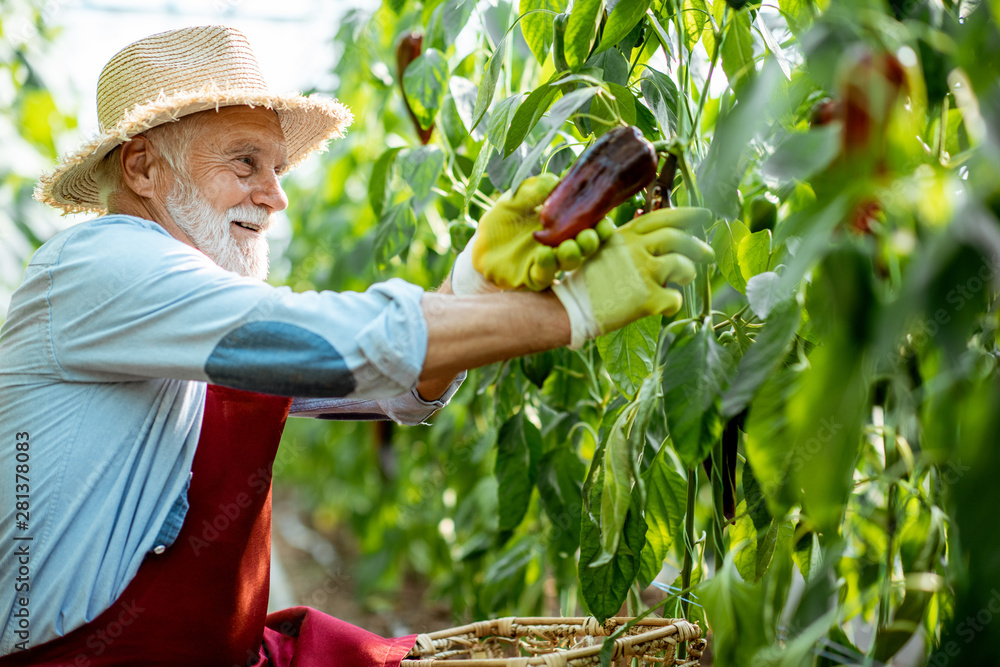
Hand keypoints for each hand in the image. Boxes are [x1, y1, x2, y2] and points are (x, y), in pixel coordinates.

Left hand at [452, 174, 606, 293]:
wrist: (481, 241)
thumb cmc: (504, 217)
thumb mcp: (518, 196)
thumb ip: (536, 189)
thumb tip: (554, 181)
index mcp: (566, 223)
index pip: (590, 225)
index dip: (601, 226)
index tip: (603, 222)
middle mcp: (563, 244)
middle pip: (585, 247)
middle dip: (589, 242)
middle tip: (588, 236)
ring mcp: (550, 263)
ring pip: (568, 263)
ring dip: (572, 255)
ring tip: (568, 247)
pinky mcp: (532, 278)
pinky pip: (544, 276)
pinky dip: (546, 266)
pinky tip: (544, 254)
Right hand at [552, 207, 714, 347]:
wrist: (571, 308)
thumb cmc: (586, 281)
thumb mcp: (604, 249)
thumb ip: (630, 241)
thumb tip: (657, 236)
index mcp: (626, 235)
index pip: (663, 217)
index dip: (686, 214)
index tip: (704, 214)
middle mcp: (637, 249)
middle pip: (678, 239)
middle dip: (698, 246)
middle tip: (708, 253)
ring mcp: (644, 273)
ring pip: (682, 265)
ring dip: (688, 272)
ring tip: (685, 278)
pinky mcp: (648, 298)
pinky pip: (675, 298)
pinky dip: (673, 302)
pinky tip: (664, 305)